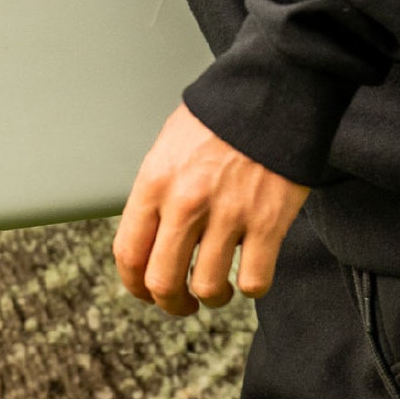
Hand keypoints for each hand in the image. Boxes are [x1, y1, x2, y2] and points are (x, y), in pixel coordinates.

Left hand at [113, 104, 310, 316]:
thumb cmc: (221, 121)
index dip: (135, 286)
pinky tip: (253, 272)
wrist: (271, 94)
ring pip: (209, 289)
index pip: (129, 254)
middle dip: (173, 304)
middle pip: (163, 282)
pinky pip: (255, 281)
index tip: (148, 293)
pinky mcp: (268, 223)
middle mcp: (186, 202)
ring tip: (223, 289)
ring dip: (215, 298)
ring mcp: (229, 215)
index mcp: (155, 183)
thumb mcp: (170, 149)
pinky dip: (253, 287)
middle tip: (186, 304)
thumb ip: (158, 195)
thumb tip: (154, 242)